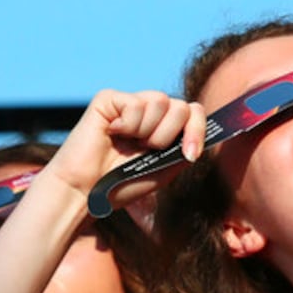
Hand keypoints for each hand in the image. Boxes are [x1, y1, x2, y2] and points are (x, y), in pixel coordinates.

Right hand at [41, 89, 205, 206]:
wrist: (87, 193)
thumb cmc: (121, 185)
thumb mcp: (163, 171)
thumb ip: (184, 149)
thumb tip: (206, 132)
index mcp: (162, 128)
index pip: (192, 112)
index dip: (197, 129)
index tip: (190, 154)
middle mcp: (147, 112)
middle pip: (181, 106)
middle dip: (168, 135)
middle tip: (146, 151)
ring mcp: (128, 103)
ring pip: (161, 101)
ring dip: (148, 132)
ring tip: (128, 144)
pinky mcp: (109, 99)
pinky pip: (135, 103)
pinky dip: (127, 125)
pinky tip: (111, 134)